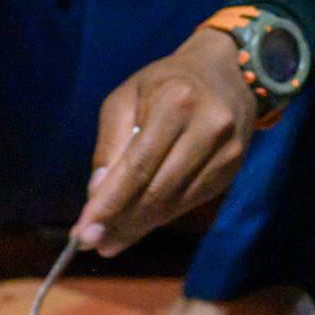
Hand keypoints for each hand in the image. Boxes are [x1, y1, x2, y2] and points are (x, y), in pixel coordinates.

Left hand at [73, 28, 258, 256]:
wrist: (228, 71)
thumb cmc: (164, 84)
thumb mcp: (125, 98)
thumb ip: (109, 145)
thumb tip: (97, 195)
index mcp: (176, 103)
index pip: (137, 167)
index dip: (108, 204)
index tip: (82, 232)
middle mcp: (207, 127)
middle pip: (156, 192)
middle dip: (119, 222)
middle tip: (90, 242)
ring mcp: (226, 151)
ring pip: (173, 204)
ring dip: (137, 227)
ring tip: (108, 241)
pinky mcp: (233, 169)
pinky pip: (188, 203)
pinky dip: (159, 219)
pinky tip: (137, 226)